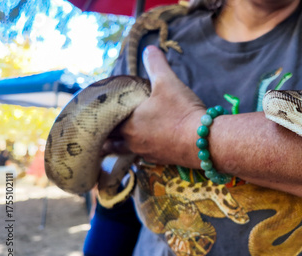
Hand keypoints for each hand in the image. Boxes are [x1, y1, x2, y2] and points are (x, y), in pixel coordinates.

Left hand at [106, 45, 205, 165]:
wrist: (204, 141)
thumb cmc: (181, 111)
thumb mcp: (168, 82)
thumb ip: (156, 64)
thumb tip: (149, 49)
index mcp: (127, 124)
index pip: (103, 124)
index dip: (99, 119)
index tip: (97, 114)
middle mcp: (133, 142)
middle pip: (111, 142)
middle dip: (107, 135)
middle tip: (103, 128)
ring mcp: (147, 153)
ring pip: (126, 151)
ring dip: (122, 145)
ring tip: (121, 138)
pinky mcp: (162, 160)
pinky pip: (145, 156)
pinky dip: (143, 149)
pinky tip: (149, 143)